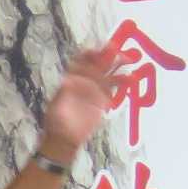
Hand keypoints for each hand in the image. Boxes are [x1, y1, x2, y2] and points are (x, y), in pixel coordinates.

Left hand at [39, 39, 123, 162]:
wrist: (64, 139)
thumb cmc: (57, 123)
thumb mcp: (57, 107)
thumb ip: (64, 93)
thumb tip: (68, 79)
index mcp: (71, 81)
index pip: (81, 62)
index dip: (89, 54)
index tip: (99, 49)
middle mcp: (83, 82)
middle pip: (97, 64)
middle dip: (107, 55)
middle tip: (117, 48)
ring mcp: (94, 91)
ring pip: (107, 73)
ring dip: (117, 65)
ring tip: (128, 59)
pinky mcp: (102, 100)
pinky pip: (114, 88)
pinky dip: (123, 82)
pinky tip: (130, 78)